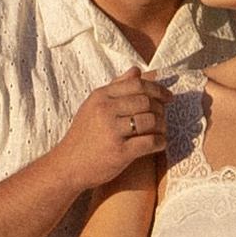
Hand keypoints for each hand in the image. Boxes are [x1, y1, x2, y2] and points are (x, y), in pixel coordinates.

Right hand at [58, 71, 169, 193]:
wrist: (68, 166)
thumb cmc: (84, 135)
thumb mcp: (93, 106)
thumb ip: (116, 87)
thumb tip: (137, 70)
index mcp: (100, 96)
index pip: (137, 85)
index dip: (157, 89)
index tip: (168, 97)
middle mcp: (105, 110)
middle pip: (146, 102)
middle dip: (161, 109)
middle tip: (164, 116)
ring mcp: (112, 131)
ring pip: (151, 120)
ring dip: (162, 126)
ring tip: (161, 131)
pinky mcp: (120, 152)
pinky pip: (150, 142)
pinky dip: (160, 142)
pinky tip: (160, 144)